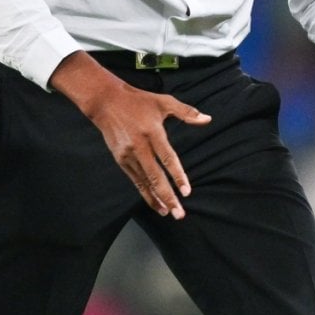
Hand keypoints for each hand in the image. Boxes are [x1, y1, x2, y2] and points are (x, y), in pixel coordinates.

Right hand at [49, 52, 211, 218]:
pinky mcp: (120, 159)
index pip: (168, 158)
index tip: (187, 192)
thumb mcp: (164, 102)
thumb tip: (207, 119)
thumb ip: (186, 112)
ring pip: (144, 182)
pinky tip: (155, 203)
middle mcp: (139, 146)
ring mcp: (128, 154)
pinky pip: (135, 180)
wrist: (106, 102)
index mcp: (152, 131)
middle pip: (155, 176)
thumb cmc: (139, 101)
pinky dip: (145, 193)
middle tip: (179, 213)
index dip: (178, 176)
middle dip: (168, 197)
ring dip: (156, 199)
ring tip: (169, 213)